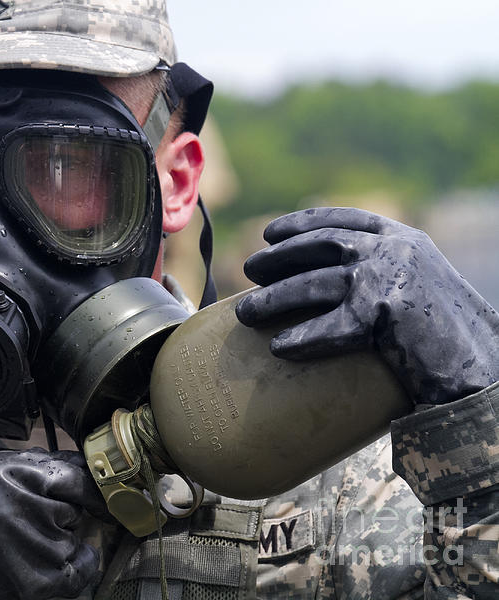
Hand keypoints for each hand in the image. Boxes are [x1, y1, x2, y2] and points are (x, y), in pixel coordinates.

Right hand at [0, 448, 104, 599]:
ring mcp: (28, 547)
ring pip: (74, 542)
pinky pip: (77, 574)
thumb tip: (83, 467)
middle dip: (63, 516)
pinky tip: (54, 563)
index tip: (106, 497)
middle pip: (74, 511)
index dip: (94, 489)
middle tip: (32, 520)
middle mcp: (23, 507)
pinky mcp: (30, 583)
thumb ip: (35, 464)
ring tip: (23, 542)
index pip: (77, 477)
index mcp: (14, 472)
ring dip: (60, 543)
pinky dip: (75, 569)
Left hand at [235, 207, 498, 404]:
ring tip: (244, 313)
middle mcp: (395, 250)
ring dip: (272, 299)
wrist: (485, 367)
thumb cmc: (449, 334)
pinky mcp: (384, 314)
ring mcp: (388, 278)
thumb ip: (384, 269)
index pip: (343, 218)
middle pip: (319, 246)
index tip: (270, 233)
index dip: (302, 222)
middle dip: (278, 257)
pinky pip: (328, 327)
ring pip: (313, 284)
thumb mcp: (419, 284)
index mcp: (405, 238)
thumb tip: (332, 274)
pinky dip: (301, 338)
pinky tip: (279, 348)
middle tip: (248, 270)